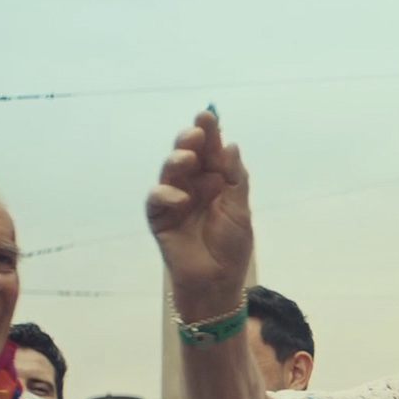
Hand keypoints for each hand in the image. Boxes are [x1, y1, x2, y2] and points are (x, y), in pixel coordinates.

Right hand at [146, 110, 252, 320]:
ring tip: (188, 158)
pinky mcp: (159, 218)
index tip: (209, 116)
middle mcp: (193, 186)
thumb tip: (231, 145)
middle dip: (190, 141)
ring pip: (170, 172)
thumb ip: (234, 179)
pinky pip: (157, 199)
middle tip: (196, 131)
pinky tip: (180, 198)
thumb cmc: (231, 247)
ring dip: (177, 161)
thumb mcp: (240, 211)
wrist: (218, 282)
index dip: (209, 135)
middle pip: (188, 157)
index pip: (210, 153)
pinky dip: (167, 194)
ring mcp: (175, 200)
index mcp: (215, 182)